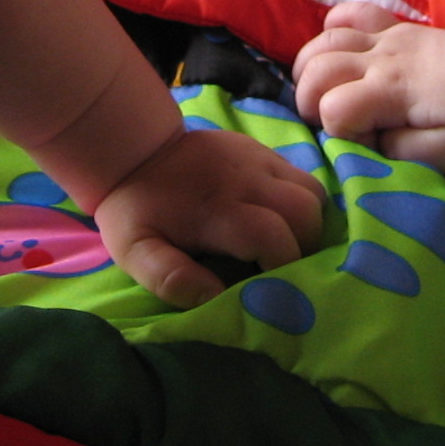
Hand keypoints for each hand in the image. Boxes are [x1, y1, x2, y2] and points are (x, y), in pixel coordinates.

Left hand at [93, 123, 325, 308]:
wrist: (133, 147)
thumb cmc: (136, 208)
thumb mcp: (135, 251)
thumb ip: (172, 279)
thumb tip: (218, 297)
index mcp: (217, 209)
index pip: (273, 237)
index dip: (284, 266)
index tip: (271, 286)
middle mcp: (246, 179)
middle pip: (305, 212)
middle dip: (304, 246)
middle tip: (282, 266)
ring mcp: (257, 159)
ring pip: (311, 191)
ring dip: (308, 223)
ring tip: (284, 243)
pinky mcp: (260, 150)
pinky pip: (300, 176)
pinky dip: (300, 202)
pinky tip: (276, 218)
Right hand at [291, 4, 444, 171]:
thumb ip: (401, 153)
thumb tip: (369, 144)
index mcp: (393, 91)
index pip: (334, 109)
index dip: (337, 132)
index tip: (366, 143)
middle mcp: (382, 58)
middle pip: (316, 69)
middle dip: (309, 100)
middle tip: (331, 122)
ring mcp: (387, 37)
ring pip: (324, 39)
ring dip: (310, 68)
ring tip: (324, 92)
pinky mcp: (397, 27)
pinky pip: (352, 12)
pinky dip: (333, 27)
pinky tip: (338, 49)